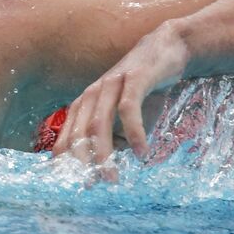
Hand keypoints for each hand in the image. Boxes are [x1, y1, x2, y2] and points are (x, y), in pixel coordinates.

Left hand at [52, 21, 190, 169]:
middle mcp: (92, 94)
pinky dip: (133, 133)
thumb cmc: (143, 88)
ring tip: (112, 178)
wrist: (167, 49)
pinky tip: (141, 152)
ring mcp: (111, 85)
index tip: (69, 183)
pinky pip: (128, 109)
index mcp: (84, 103)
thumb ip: (113, 136)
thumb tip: (106, 165)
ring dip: (104, 154)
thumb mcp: (122, 115)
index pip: (67, 135)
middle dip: (82, 162)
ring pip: (98, 124)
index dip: (66, 160)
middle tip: (91, 185)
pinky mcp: (133, 79)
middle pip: (79, 133)